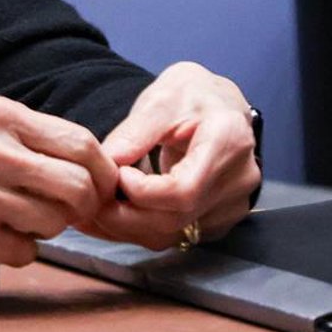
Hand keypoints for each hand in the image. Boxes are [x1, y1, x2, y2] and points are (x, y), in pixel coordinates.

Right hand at [0, 95, 119, 270]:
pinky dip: (16, 253)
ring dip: (44, 231)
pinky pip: (26, 251)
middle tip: (69, 215)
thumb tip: (95, 168)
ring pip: (55, 222)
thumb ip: (28, 142)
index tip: (102, 189)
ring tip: (12, 221)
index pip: (81, 141)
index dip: (102, 172)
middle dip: (82, 207)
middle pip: (78, 185)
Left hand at [86, 62, 259, 250]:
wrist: (220, 106)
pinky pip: (176, 236)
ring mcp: (233, 204)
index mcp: (229, 141)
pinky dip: (142, 229)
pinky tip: (118, 213)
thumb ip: (136, 131)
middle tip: (91, 200)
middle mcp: (239, 179)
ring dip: (128, 227)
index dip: (143, 192)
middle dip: (126, 216)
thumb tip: (108, 161)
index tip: (116, 176)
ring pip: (173, 234)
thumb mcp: (163, 97)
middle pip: (177, 218)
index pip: (184, 190)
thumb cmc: (193, 95)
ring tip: (96, 208)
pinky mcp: (220, 219)